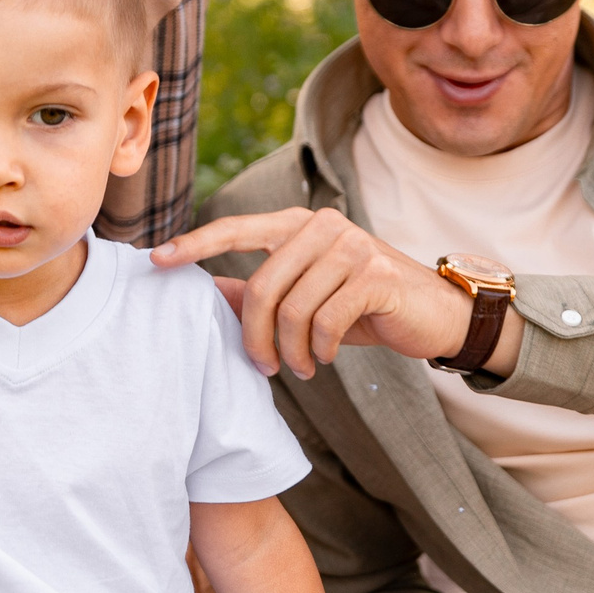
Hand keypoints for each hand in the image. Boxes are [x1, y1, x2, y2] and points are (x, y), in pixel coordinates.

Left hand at [152, 207, 514, 380]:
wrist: (437, 316)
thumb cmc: (366, 307)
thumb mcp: (309, 298)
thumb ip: (261, 291)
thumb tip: (209, 291)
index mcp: (299, 224)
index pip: (237, 228)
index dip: (195, 244)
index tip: (156, 260)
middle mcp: (323, 225)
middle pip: (263, 285)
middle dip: (255, 336)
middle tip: (263, 367)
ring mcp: (351, 246)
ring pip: (292, 307)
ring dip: (290, 350)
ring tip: (301, 368)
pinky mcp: (375, 274)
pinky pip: (325, 319)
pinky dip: (319, 348)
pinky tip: (325, 358)